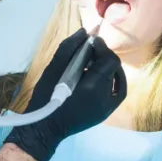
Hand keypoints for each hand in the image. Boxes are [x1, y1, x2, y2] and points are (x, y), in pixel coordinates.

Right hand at [6, 28, 125, 160]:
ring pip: (116, 81)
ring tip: (90, 66)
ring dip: (106, 69)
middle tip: (89, 53)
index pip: (109, 60)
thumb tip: (84, 33)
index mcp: (92, 87)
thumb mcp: (53, 69)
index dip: (102, 47)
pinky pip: (114, 93)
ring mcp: (107, 109)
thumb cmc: (45, 98)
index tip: (91, 41)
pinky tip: (95, 79)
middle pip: (114, 69)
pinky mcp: (105, 114)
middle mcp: (105, 98)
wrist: (45, 128)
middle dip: (103, 57)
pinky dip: (108, 82)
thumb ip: (69, 48)